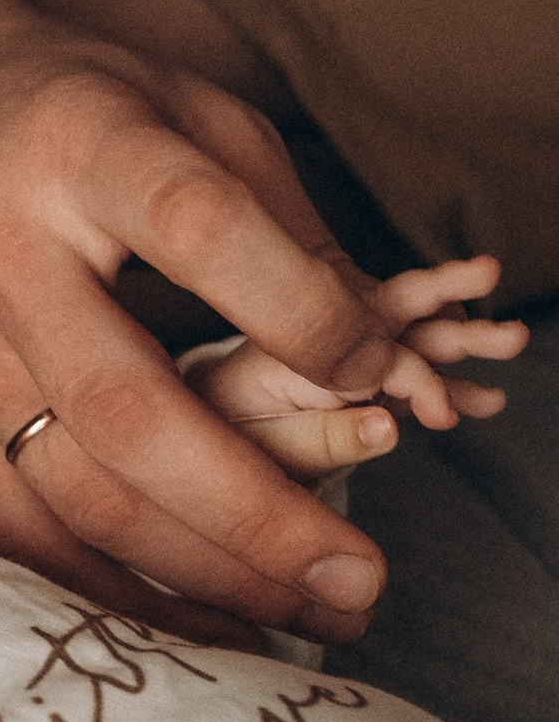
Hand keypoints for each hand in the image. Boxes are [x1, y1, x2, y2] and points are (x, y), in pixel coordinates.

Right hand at [0, 16, 428, 636]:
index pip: (197, 230)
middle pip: (127, 408)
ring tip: (311, 612)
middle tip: (361, 578)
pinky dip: (112, 590)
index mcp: (81, 147)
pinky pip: (17, 525)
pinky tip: (202, 620)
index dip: (297, 314)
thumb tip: (377, 370)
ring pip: (74, 490)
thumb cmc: (84, 108)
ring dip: (202, 572)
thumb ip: (291, 233)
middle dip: (256, 513)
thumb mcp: (198, 113)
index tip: (377, 376)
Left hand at [189, 254, 525, 481]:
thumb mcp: (272, 449)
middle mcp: (325, 331)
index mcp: (298, 342)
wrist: (206, 429)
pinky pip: (411, 364)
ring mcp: (345, 343)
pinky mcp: (359, 366)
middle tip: (489, 273)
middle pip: (393, 306)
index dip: (416, 381)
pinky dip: (449, 380)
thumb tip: (391, 430)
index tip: (443, 418)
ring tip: (514, 338)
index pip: (374, 353)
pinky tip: (487, 398)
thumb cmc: (232, 438)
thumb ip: (331, 439)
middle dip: (447, 293)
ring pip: (412, 329)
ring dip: (464, 333)